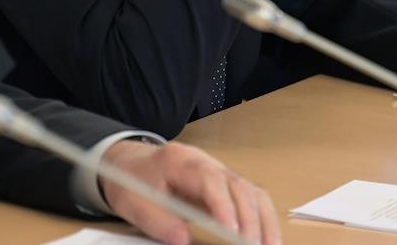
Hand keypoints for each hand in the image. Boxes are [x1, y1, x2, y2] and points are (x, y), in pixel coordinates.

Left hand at [100, 140, 279, 244]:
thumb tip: (184, 241)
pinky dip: (262, 216)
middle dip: (249, 218)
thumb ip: (158, 222)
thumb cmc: (132, 182)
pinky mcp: (225, 183)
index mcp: (180, 160)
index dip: (223, 205)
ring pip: (251, 190)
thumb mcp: (133, 204)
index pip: (210, 179)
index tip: (231, 232)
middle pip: (237, 185)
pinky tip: (267, 237)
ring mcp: (219, 170)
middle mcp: (206, 161)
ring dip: (263, 218)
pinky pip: (250, 196)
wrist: (130, 163)